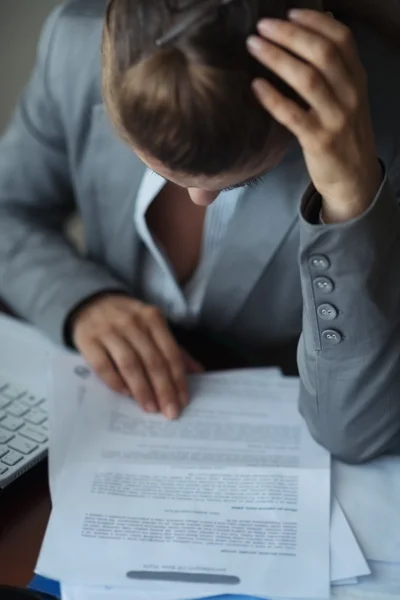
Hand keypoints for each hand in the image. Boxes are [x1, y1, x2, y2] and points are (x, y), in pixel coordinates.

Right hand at [71, 294, 202, 418]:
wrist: (90, 304)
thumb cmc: (128, 321)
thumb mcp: (153, 327)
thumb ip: (174, 349)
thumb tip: (198, 373)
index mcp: (152, 318)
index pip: (170, 353)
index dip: (178, 379)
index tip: (182, 401)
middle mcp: (132, 322)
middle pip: (152, 360)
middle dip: (163, 389)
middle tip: (169, 411)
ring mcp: (108, 330)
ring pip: (129, 364)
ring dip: (142, 389)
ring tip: (150, 407)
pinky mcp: (88, 340)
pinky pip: (103, 366)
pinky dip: (115, 382)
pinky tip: (125, 394)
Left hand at [247, 10, 382, 222]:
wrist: (354, 179)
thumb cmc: (344, 135)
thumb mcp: (348, 100)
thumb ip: (333, 73)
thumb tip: (304, 39)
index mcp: (357, 79)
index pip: (341, 38)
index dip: (314, 21)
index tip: (288, 12)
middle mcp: (350, 94)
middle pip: (322, 53)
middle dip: (289, 34)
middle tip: (262, 26)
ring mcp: (336, 118)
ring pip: (308, 79)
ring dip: (278, 58)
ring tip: (254, 46)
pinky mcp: (319, 141)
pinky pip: (293, 115)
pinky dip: (273, 98)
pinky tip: (255, 86)